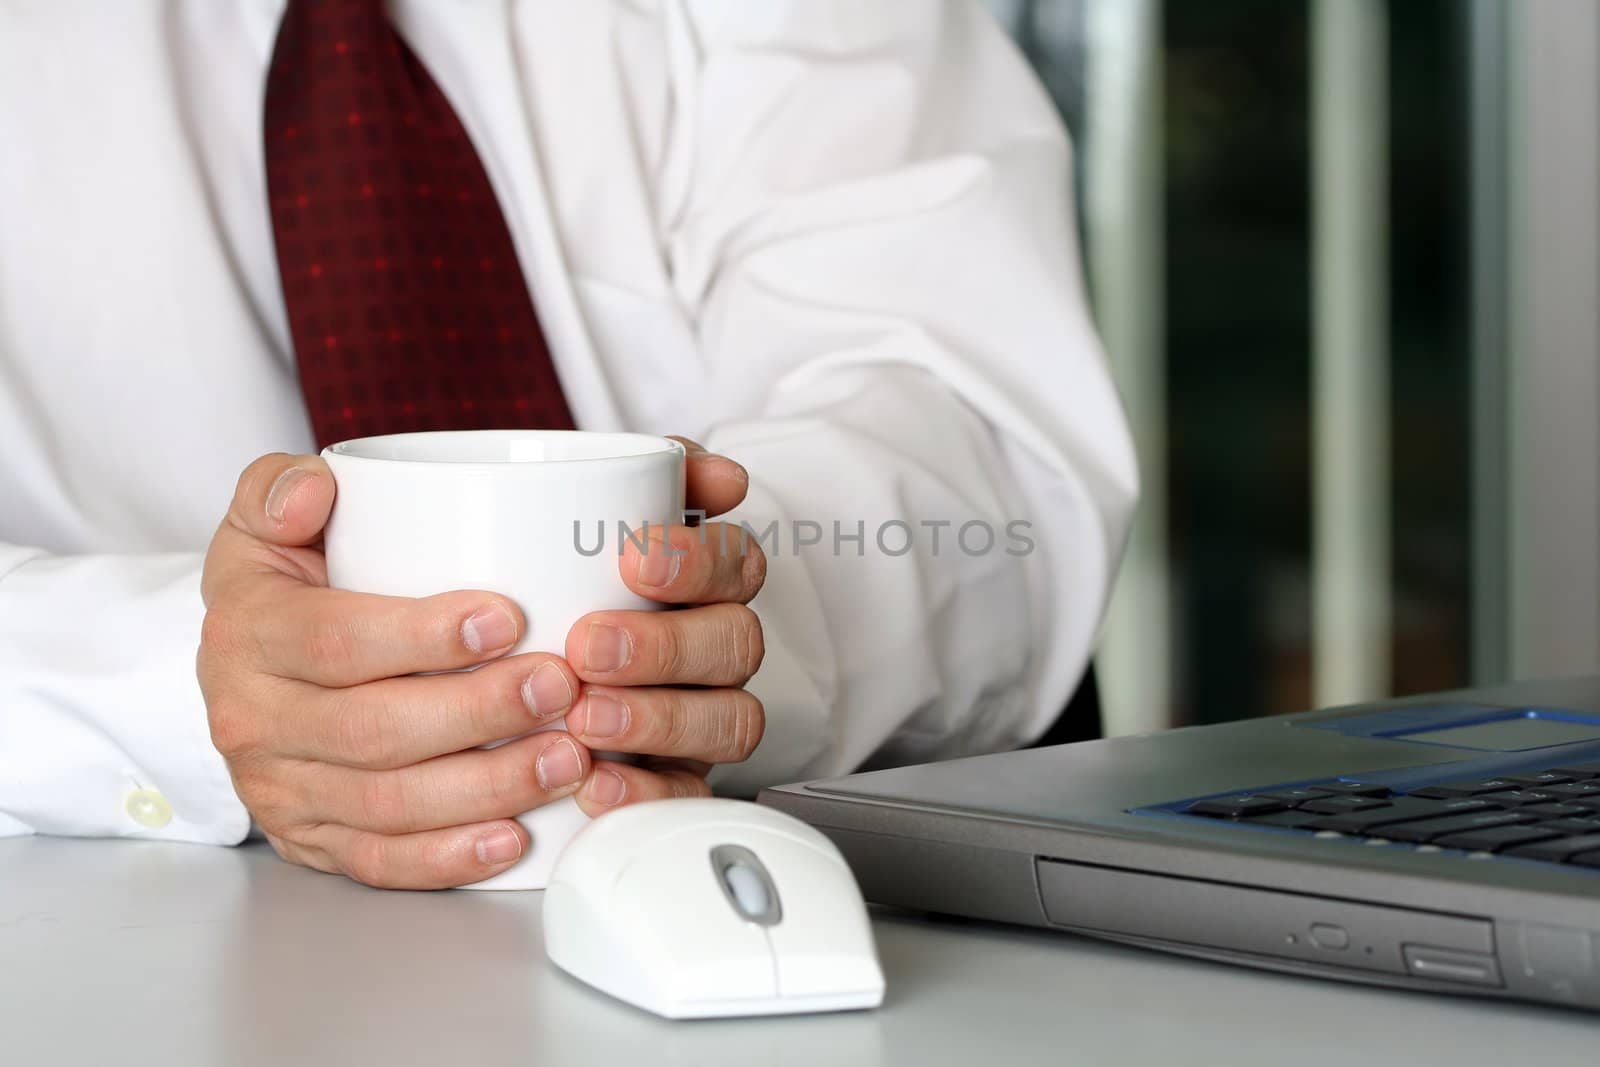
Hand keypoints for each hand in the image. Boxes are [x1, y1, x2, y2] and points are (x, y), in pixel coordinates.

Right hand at [197, 453, 590, 889]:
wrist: (243, 669)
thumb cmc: (283, 584)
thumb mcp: (263, 520)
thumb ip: (279, 487)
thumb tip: (314, 490)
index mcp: (248, 634)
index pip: (336, 642)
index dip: (423, 635)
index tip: (508, 618)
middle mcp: (254, 720)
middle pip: (374, 730)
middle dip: (479, 713)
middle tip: (562, 686)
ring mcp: (282, 790)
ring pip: (388, 804)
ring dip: (487, 787)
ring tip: (568, 757)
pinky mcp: (311, 841)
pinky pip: (380, 863)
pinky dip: (450, 857)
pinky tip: (517, 837)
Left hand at [562, 437, 766, 811]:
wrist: (486, 669)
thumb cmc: (543, 578)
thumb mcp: (569, 514)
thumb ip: (633, 472)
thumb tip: (711, 470)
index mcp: (707, 579)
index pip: (736, 562)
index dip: (697, 561)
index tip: (633, 558)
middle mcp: (716, 646)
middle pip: (735, 644)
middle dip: (665, 645)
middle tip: (588, 644)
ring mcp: (703, 715)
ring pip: (729, 722)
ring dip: (659, 720)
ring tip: (584, 719)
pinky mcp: (677, 780)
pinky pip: (688, 797)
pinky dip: (646, 795)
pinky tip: (595, 787)